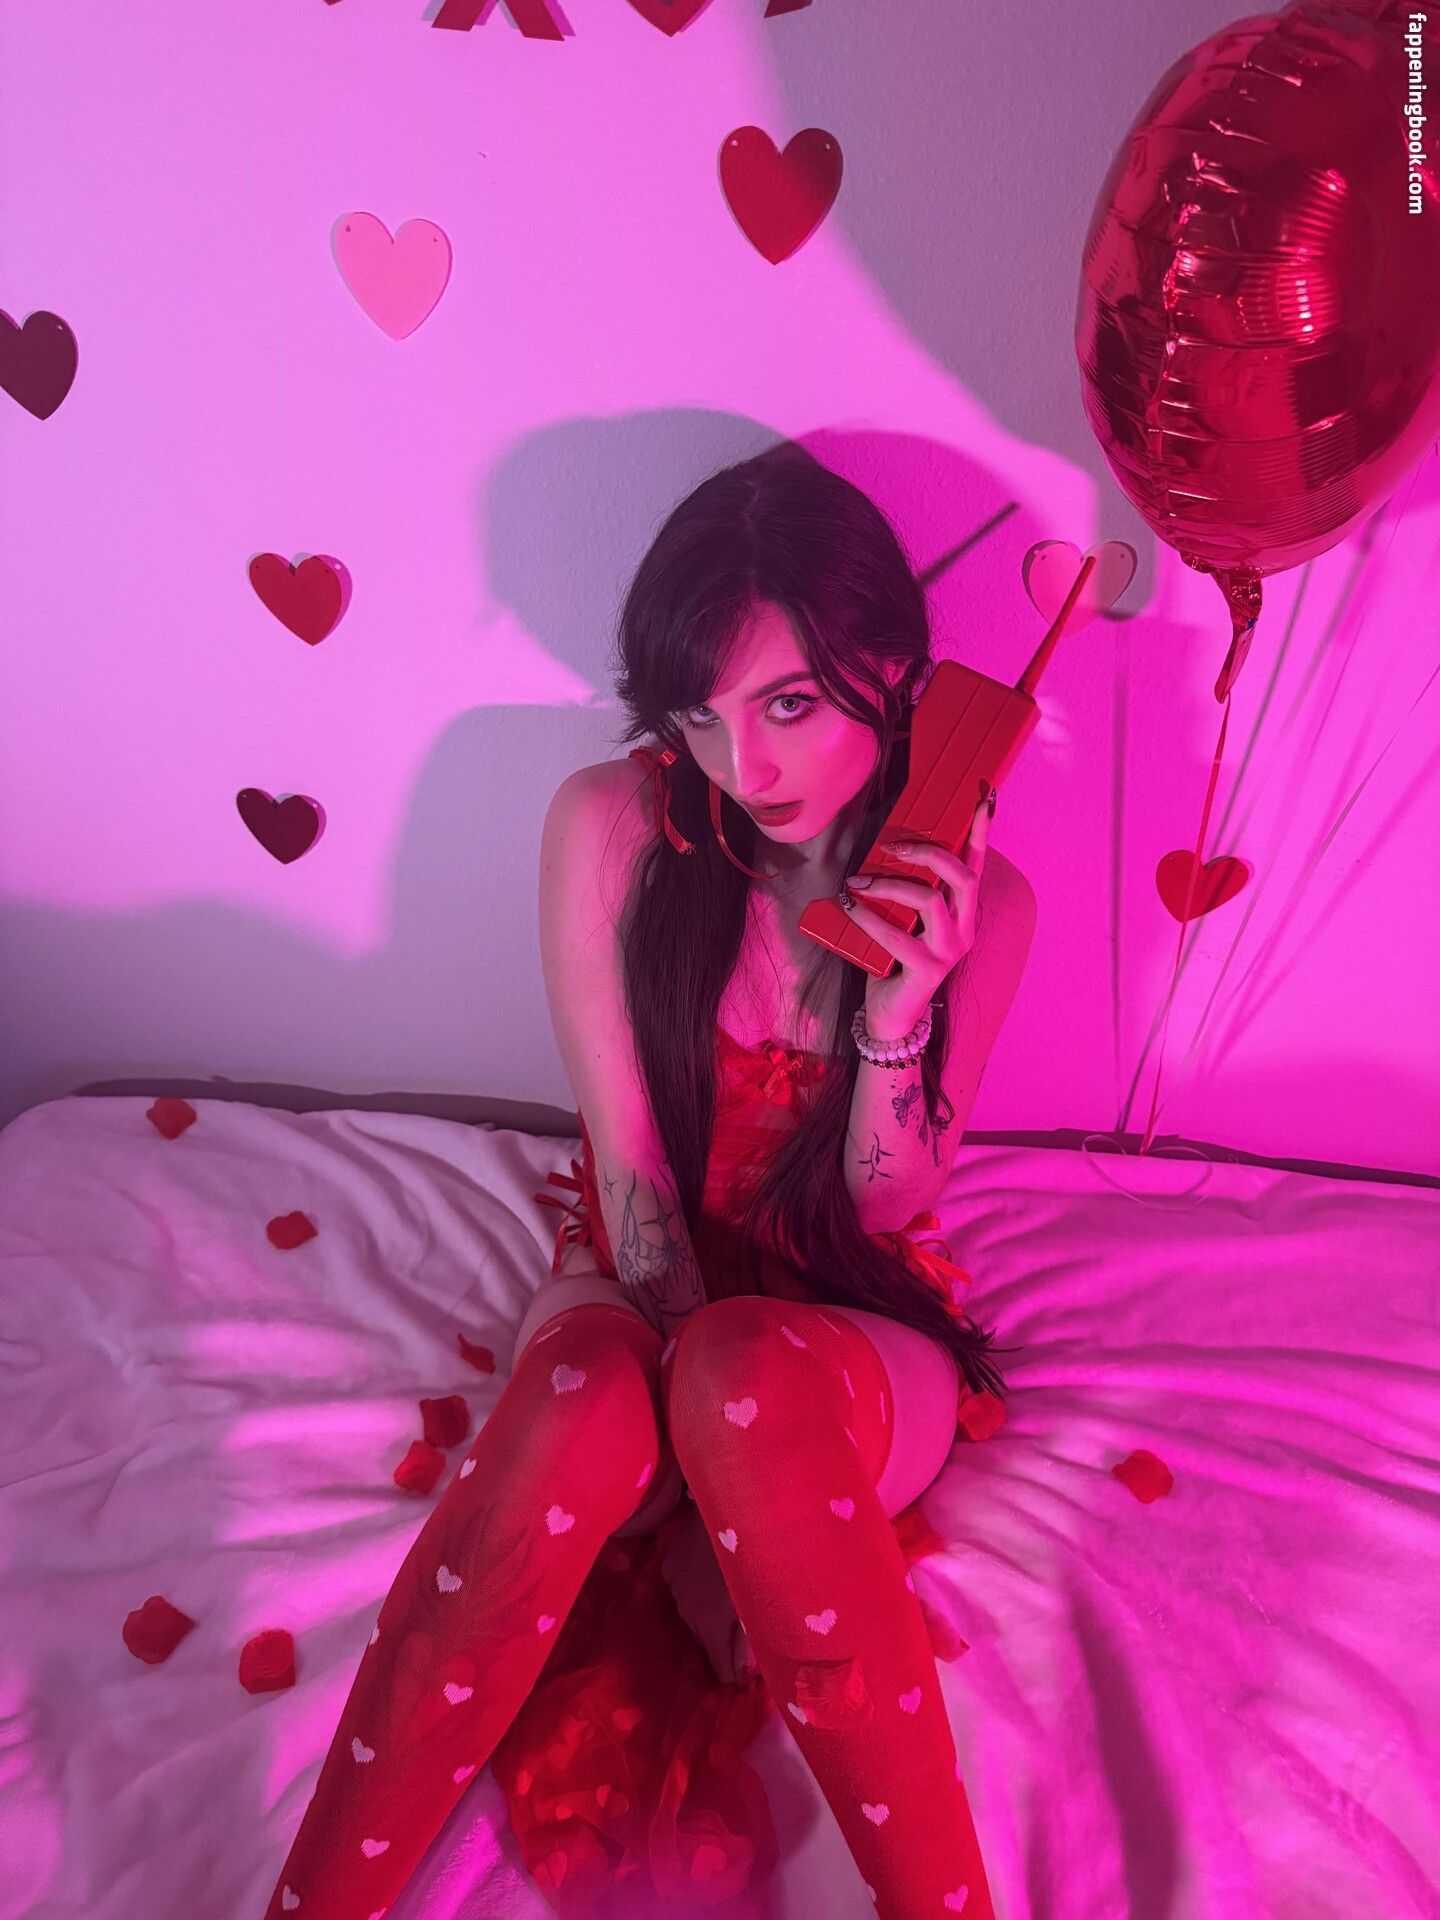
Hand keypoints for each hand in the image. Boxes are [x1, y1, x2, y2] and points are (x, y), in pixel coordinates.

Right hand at [659, 1497, 757, 1686]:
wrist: (731, 1504)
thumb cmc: (756, 1554)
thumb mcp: (761, 1602)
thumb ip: (750, 1645)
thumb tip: (739, 1679)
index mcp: (708, 1624)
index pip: (718, 1668)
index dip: (734, 1673)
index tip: (748, 1673)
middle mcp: (685, 1611)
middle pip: (706, 1642)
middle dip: (723, 1645)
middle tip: (745, 1637)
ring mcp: (674, 1587)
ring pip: (694, 1617)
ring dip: (710, 1618)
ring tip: (730, 1606)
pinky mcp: (669, 1566)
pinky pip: (684, 1592)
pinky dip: (698, 1594)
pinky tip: (713, 1580)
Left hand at [842, 787, 992, 1038]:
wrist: (892, 1013)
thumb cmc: (895, 959)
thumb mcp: (903, 919)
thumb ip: (904, 891)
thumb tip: (883, 851)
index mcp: (961, 912)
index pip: (975, 866)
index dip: (980, 834)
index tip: (984, 800)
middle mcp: (963, 929)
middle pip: (962, 878)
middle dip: (929, 853)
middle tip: (893, 846)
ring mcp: (948, 951)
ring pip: (929, 901)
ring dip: (889, 885)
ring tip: (857, 882)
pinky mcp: (926, 970)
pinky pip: (896, 935)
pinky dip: (867, 916)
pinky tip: (849, 907)